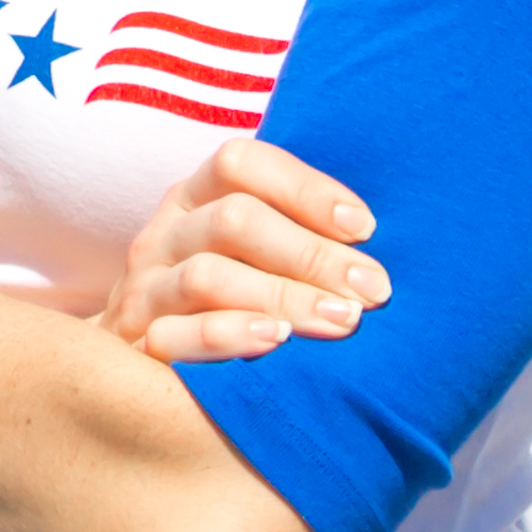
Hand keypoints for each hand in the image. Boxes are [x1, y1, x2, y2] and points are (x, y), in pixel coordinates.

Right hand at [94, 137, 387, 361]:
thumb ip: (301, 233)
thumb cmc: (232, 301)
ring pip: (208, 277)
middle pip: (233, 221)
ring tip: (343, 321)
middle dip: (311, 253)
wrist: (140, 368)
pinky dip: (229, 335)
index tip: (365, 227)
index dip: (305, 188)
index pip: (239, 163)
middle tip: (373, 290)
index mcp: (195, 198)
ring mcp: (145, 290)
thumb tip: (394, 233)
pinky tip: (277, 341)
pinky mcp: (138, 345)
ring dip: (285, 295)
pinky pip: (175, 335)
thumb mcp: (252, 253)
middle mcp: (165, 235)